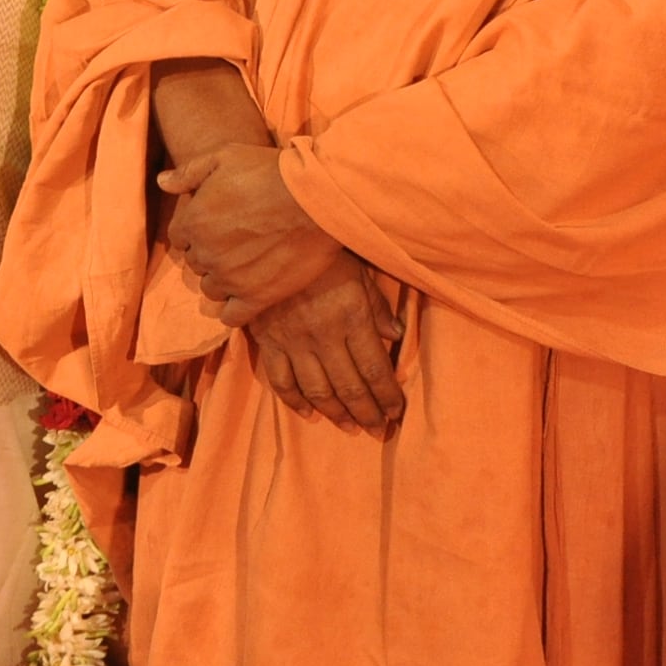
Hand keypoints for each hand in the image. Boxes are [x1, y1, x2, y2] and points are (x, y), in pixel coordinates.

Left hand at [158, 143, 347, 321]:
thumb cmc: (269, 172)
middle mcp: (206, 255)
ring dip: (224, 279)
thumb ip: (189, 172)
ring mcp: (230, 279)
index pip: (180, 237)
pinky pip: (232, 317)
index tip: (218, 223)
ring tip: (247, 265)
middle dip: (211, 253)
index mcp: (193, 222)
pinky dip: (235, 309)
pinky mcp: (256, 298)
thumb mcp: (225, 157)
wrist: (315, 198)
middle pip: (197, 263)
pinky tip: (248, 296)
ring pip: (212, 289)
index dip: (197, 229)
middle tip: (238, 241)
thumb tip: (162, 182)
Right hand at [242, 263, 405, 434]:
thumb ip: (376, 307)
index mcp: (351, 317)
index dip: (387, 396)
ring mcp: (293, 341)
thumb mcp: (359, 270)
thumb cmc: (323, 252)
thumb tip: (396, 336)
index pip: (375, 368)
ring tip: (352, 427)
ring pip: (317, 391)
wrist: (271, 235)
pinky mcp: (268, 340)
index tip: (397, 411)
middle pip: (349, 387)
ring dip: (337, 414)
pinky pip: (281, 380)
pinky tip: (309, 413)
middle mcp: (324, 335)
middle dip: (367, 413)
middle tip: (379, 430)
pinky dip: (295, 401)